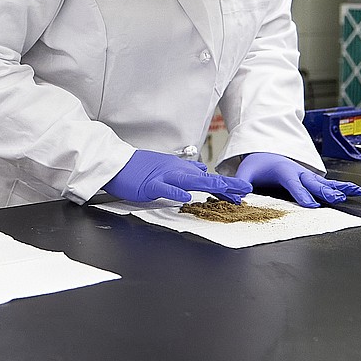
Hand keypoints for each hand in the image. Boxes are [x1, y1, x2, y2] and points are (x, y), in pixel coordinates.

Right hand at [103, 149, 251, 203]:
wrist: (116, 162)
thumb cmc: (138, 167)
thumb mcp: (166, 166)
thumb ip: (185, 170)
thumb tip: (202, 170)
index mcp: (179, 168)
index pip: (206, 177)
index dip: (225, 185)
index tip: (241, 193)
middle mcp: (175, 170)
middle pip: (204, 178)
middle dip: (226, 184)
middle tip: (245, 191)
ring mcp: (162, 176)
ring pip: (189, 181)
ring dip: (208, 186)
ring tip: (225, 191)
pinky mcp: (149, 184)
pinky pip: (164, 188)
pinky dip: (175, 192)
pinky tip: (185, 198)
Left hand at [234, 152, 360, 207]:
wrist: (265, 151)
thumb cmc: (258, 164)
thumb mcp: (246, 171)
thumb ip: (242, 181)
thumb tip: (239, 192)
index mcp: (283, 170)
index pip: (293, 183)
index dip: (301, 194)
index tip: (310, 205)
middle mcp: (298, 172)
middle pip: (312, 183)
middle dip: (324, 191)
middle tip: (335, 199)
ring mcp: (307, 175)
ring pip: (324, 182)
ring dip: (339, 187)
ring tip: (354, 193)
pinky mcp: (312, 179)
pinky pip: (328, 183)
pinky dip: (343, 186)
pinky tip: (356, 191)